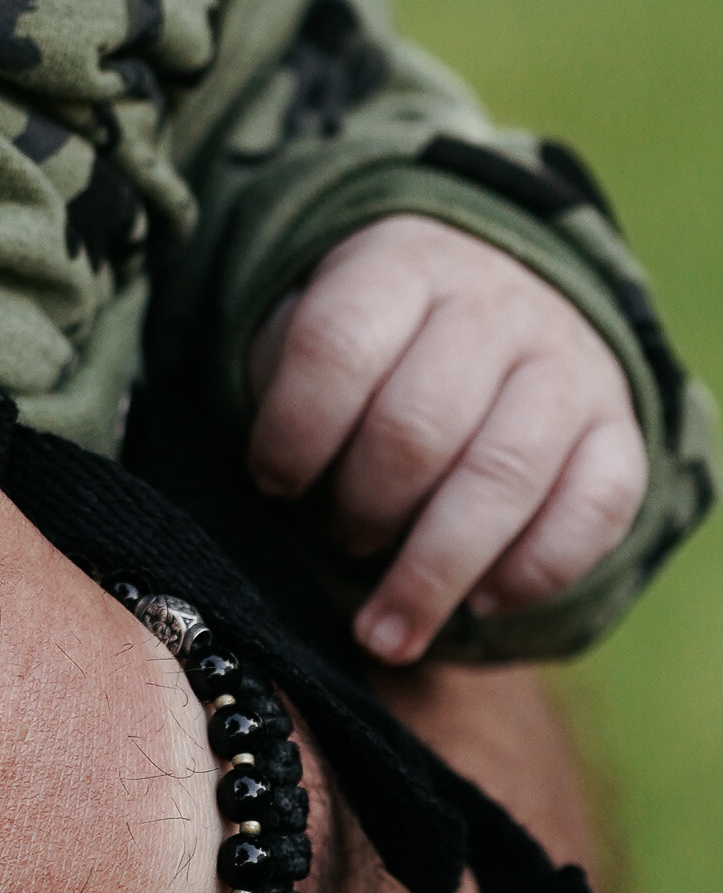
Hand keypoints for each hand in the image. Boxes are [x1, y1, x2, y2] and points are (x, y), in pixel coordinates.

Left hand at [247, 215, 645, 662]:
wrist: (498, 295)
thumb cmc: (378, 342)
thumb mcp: (315, 325)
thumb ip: (287, 392)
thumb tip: (275, 494)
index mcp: (399, 266)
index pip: (336, 346)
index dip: (292, 432)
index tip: (272, 482)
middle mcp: (492, 306)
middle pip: (416, 428)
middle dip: (361, 509)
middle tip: (338, 538)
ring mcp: (567, 366)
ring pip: (502, 479)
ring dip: (432, 571)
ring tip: (385, 626)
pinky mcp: (620, 429)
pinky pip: (592, 513)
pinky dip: (530, 574)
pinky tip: (479, 601)